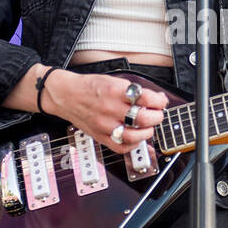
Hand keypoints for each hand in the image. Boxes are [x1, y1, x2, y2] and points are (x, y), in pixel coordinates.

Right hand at [45, 70, 170, 153]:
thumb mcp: (113, 80)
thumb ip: (134, 91)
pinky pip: (121, 147)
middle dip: (157, 117)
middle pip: (143, 119)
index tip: (161, 102)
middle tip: (157, 115)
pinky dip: (133, 144)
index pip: (146, 98)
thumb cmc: (89, 87)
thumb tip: (156, 98)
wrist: (66, 95)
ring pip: (135, 136)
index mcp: (115, 91)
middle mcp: (110, 108)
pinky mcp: (100, 136)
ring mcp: (105, 125)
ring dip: (147, 132)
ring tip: (147, 127)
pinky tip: (135, 137)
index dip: (159, 101)